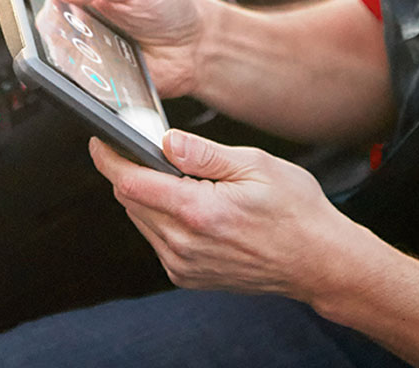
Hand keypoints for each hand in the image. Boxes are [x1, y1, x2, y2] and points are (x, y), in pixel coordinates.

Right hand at [52, 0, 203, 97]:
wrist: (194, 46)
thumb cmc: (166, 6)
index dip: (42, 3)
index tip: (51, 7)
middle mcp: (77, 25)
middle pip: (46, 33)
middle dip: (53, 34)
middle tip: (72, 31)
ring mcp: (86, 55)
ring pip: (59, 62)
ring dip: (69, 60)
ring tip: (92, 51)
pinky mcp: (98, 83)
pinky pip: (81, 87)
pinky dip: (86, 83)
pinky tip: (101, 73)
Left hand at [89, 129, 363, 302]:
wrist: (318, 262)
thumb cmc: (296, 211)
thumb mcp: (257, 165)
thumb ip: (205, 153)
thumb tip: (164, 141)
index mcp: (199, 212)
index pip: (131, 183)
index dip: (110, 158)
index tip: (100, 141)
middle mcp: (185, 245)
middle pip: (130, 200)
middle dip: (130, 171)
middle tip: (150, 150)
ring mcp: (184, 265)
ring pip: (140, 219)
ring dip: (147, 195)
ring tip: (180, 178)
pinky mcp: (187, 276)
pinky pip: (157, 239)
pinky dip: (161, 217)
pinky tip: (190, 205)